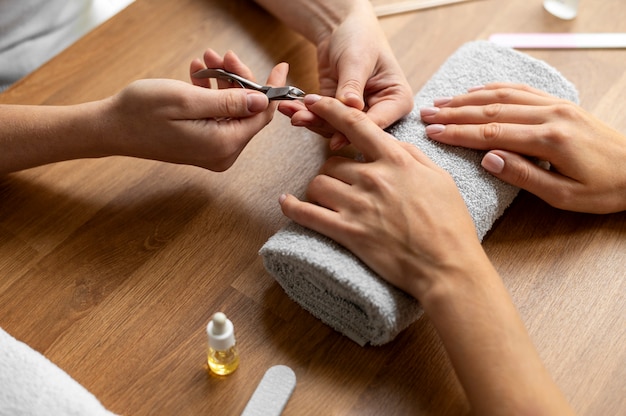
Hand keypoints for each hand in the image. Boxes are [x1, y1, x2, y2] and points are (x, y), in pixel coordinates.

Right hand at [104, 49, 286, 170]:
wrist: (111, 128)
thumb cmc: (142, 112)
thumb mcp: (187, 100)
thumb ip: (229, 102)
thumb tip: (261, 100)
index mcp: (223, 144)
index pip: (261, 115)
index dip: (271, 89)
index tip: (279, 66)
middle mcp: (222, 153)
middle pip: (248, 112)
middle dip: (240, 79)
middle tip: (223, 55)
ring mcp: (212, 151)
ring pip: (232, 110)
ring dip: (223, 82)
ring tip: (205, 59)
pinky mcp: (202, 145)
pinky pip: (217, 116)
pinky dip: (211, 93)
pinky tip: (197, 74)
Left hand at [277, 2, 412, 148]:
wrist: (341, 26)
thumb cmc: (360, 36)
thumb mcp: (358, 60)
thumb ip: (353, 86)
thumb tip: (352, 107)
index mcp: (396, 100)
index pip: (378, 122)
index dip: (356, 130)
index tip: (337, 135)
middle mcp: (378, 110)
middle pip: (354, 129)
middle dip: (325, 123)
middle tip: (302, 117)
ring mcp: (357, 113)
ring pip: (334, 128)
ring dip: (311, 119)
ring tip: (290, 109)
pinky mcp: (337, 111)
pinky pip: (322, 118)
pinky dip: (305, 113)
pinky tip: (290, 107)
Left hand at [279, 95, 483, 299]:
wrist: (446, 266)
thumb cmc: (449, 224)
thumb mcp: (439, 178)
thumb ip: (412, 155)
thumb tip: (391, 143)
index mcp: (395, 160)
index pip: (356, 125)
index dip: (331, 109)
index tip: (315, 101)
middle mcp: (373, 177)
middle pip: (332, 161)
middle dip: (334, 171)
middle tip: (342, 184)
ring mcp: (357, 205)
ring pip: (318, 184)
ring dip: (320, 189)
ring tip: (328, 199)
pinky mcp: (347, 232)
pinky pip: (308, 214)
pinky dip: (293, 207)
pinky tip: (286, 203)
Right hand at [420, 83, 625, 213]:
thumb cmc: (604, 189)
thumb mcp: (564, 196)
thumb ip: (524, 176)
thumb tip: (488, 158)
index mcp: (549, 140)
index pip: (491, 133)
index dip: (458, 132)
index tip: (433, 133)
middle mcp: (550, 115)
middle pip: (492, 110)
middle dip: (455, 112)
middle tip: (427, 114)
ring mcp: (556, 106)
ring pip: (504, 96)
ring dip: (469, 98)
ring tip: (442, 102)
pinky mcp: (561, 104)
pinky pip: (522, 90)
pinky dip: (495, 89)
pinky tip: (477, 91)